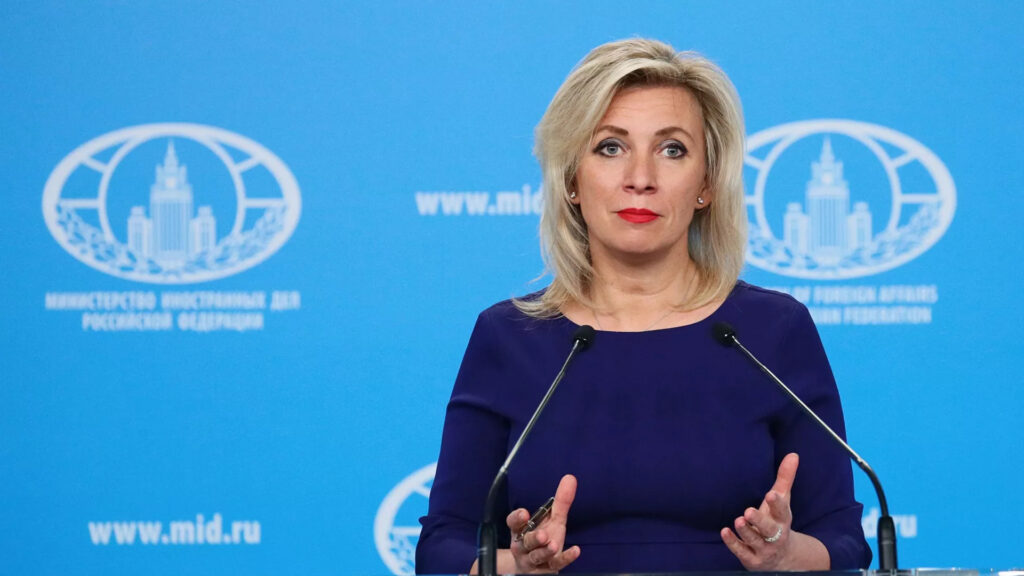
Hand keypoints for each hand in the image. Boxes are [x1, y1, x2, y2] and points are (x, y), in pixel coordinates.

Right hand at [507, 474, 580, 572]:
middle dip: (533, 538)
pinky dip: (564, 559)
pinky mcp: (546, 570)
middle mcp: (524, 546)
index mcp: (521, 531)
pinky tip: (574, 551)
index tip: (524, 513)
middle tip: (542, 534)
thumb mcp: (551, 520)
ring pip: (536, 556)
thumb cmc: (542, 540)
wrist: (535, 568)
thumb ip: (560, 502)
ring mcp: (534, 560)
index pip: (514, 524)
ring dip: (544, 551)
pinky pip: (554, 565)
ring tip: (553, 545)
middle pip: (525, 542)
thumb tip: (570, 478)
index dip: (517, 519)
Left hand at [721, 453, 826, 570]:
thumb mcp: (782, 502)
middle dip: (759, 521)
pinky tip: (725, 532)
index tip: (771, 494)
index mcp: (782, 519)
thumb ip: (785, 478)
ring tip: (738, 520)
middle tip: (748, 511)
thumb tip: (793, 454)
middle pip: (769, 529)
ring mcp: (763, 548)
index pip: (782, 511)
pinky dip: (733, 543)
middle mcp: (775, 535)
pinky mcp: (752, 558)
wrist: (783, 559)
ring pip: (754, 541)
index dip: (777, 503)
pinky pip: (742, 552)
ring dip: (746, 531)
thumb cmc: (777, 522)